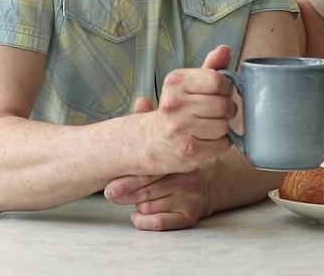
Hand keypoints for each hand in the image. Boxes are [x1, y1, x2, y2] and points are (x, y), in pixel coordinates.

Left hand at [106, 100, 212, 230]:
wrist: (214, 182)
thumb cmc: (184, 159)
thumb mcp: (171, 139)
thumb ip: (153, 122)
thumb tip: (140, 101)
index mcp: (180, 158)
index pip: (150, 171)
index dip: (128, 181)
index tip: (109, 187)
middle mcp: (188, 178)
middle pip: (147, 192)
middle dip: (126, 194)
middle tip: (110, 193)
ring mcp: (190, 198)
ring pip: (150, 207)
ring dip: (137, 206)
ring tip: (133, 199)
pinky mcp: (190, 216)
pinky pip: (159, 223)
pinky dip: (144, 221)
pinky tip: (139, 215)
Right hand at [136, 44, 236, 174]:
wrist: (152, 142)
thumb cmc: (177, 109)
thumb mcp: (189, 84)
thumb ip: (209, 67)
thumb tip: (224, 49)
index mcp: (175, 82)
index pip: (217, 80)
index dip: (225, 88)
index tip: (218, 93)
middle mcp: (174, 104)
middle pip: (223, 105)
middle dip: (226, 109)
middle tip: (214, 112)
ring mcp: (180, 129)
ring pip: (224, 126)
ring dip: (222, 128)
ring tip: (207, 127)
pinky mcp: (188, 151)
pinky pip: (222, 144)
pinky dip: (220, 144)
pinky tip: (206, 140)